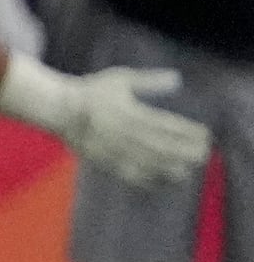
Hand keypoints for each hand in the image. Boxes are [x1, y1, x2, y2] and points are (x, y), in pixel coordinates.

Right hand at [72, 65, 213, 185]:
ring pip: (146, 163)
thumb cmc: (91, 91)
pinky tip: (160, 182)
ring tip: (187, 171)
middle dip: (184, 152)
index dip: (187, 131)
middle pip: (160, 146)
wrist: (57, 109)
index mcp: (130, 112)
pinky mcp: (103, 160)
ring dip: (168, 168)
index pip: (166, 124)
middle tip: (203, 155)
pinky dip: (146, 179)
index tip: (204, 135)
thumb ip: (149, 81)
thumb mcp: (120, 79)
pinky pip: (127, 173)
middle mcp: (124, 133)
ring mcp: (113, 149)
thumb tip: (177, 79)